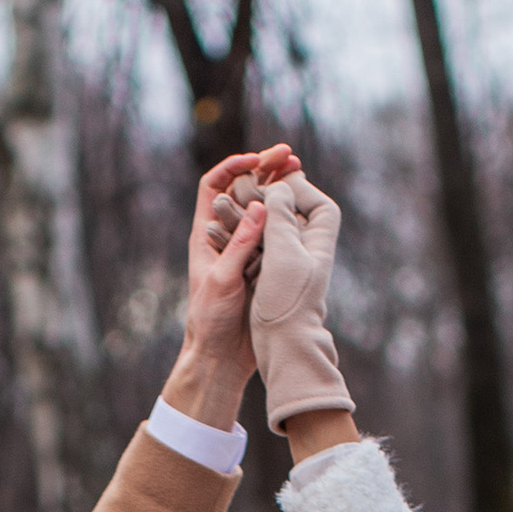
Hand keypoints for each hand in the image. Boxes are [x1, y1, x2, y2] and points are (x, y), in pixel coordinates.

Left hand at [166, 143, 297, 429]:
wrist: (221, 356)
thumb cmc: (211, 320)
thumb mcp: (224, 280)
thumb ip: (241, 244)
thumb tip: (262, 207)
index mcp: (206, 235)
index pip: (214, 186)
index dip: (232, 166)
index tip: (256, 158)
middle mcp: (225, 237)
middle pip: (243, 190)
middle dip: (264, 168)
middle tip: (291, 155)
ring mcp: (244, 250)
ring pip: (263, 209)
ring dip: (280, 188)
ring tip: (301, 173)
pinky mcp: (261, 265)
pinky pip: (275, 234)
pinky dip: (289, 217)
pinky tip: (306, 208)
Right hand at [251, 170, 354, 436]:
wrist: (278, 348)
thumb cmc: (283, 305)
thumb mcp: (283, 256)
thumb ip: (281, 218)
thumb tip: (279, 186)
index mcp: (318, 245)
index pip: (319, 205)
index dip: (300, 188)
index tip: (275, 181)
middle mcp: (305, 254)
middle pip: (293, 214)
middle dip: (269, 196)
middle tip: (244, 186)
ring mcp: (287, 267)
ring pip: (270, 229)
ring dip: (248, 213)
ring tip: (225, 202)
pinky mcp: (268, 278)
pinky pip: (255, 246)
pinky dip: (239, 233)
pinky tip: (218, 227)